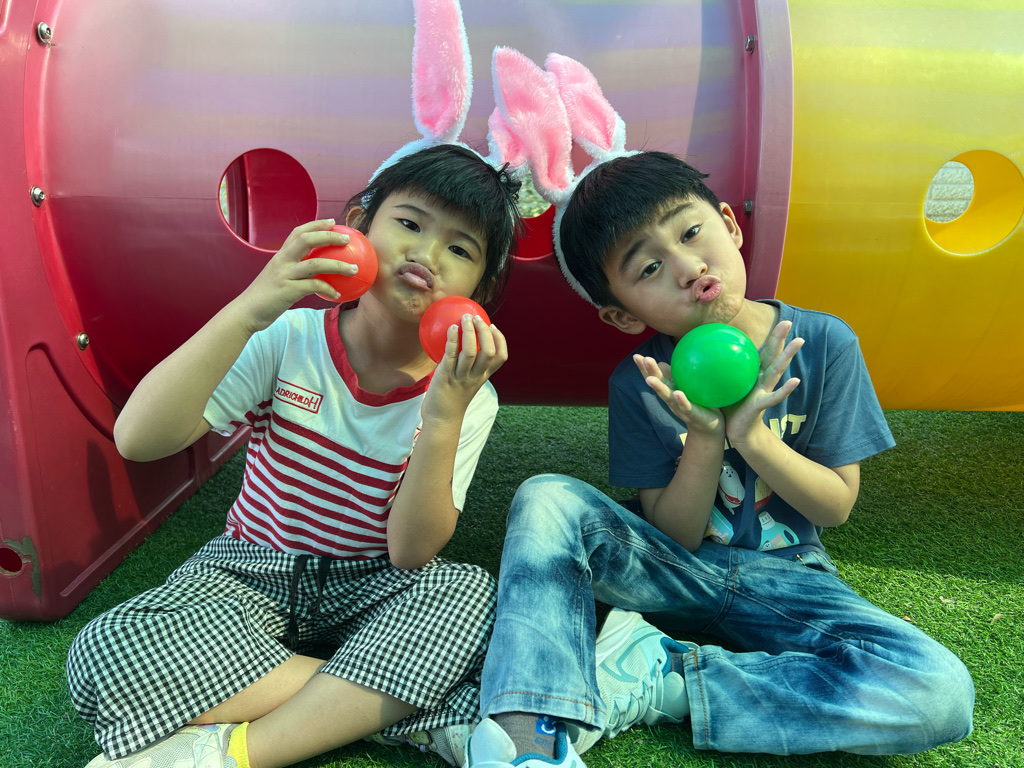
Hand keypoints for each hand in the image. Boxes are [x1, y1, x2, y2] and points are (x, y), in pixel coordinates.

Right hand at [234, 220, 359, 333]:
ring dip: (338, 265)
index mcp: (280, 256)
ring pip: (315, 263)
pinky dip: (328, 289)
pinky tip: (337, 294)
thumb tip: (315, 273)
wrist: (246, 313)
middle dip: (329, 236)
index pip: (298, 233)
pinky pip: (314, 286)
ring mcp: (284, 275)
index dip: (316, 225)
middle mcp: (282, 261)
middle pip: (307, 240)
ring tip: (354, 269)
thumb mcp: (277, 278)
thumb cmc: (265, 297)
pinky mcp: (287, 291)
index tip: (333, 222)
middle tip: (347, 240)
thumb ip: (293, 271)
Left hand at [421, 313, 507, 423]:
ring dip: (469, 332)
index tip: (493, 326)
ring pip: (470, 353)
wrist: (441, 420)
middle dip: (484, 332)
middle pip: (488, 352)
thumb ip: (467, 367)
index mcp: (482, 377)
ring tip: (465, 318)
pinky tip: (451, 328)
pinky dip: (452, 340)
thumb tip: (460, 343)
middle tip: (477, 318)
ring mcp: (460, 378)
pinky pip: (450, 356)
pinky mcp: (445, 378)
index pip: (500, 357)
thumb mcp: (466, 383)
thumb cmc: (452, 399)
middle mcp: (475, 377)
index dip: (500, 340)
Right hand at [633, 354, 723, 434]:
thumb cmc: (696, 403)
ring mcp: (679, 407)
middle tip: (641, 359)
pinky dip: (681, 401)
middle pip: (658, 384)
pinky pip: (686, 407)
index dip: (644, 368)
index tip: (636, 356)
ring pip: (667, 396)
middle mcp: (670, 399)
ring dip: (658, 387)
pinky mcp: (691, 414)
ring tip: (650, 379)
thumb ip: (675, 376)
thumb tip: (661, 362)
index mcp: (669, 390)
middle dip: (648, 372)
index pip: (654, 377)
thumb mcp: (685, 388)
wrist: (708, 427)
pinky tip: (678, 393)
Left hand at [723, 320, 803, 444]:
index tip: (770, 319)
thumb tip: (703, 351)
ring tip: (799, 341)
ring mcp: (764, 390)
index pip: (761, 351)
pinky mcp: (762, 404)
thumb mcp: (723, 384)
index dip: (766, 337)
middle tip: (788, 321)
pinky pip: (774, 396)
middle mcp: (762, 379)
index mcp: (753, 374)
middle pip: (772, 355)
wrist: (737, 431)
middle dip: (780, 338)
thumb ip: (719, 369)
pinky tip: (795, 380)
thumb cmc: (730, 407)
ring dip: (788, 355)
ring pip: (777, 370)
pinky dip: (785, 389)